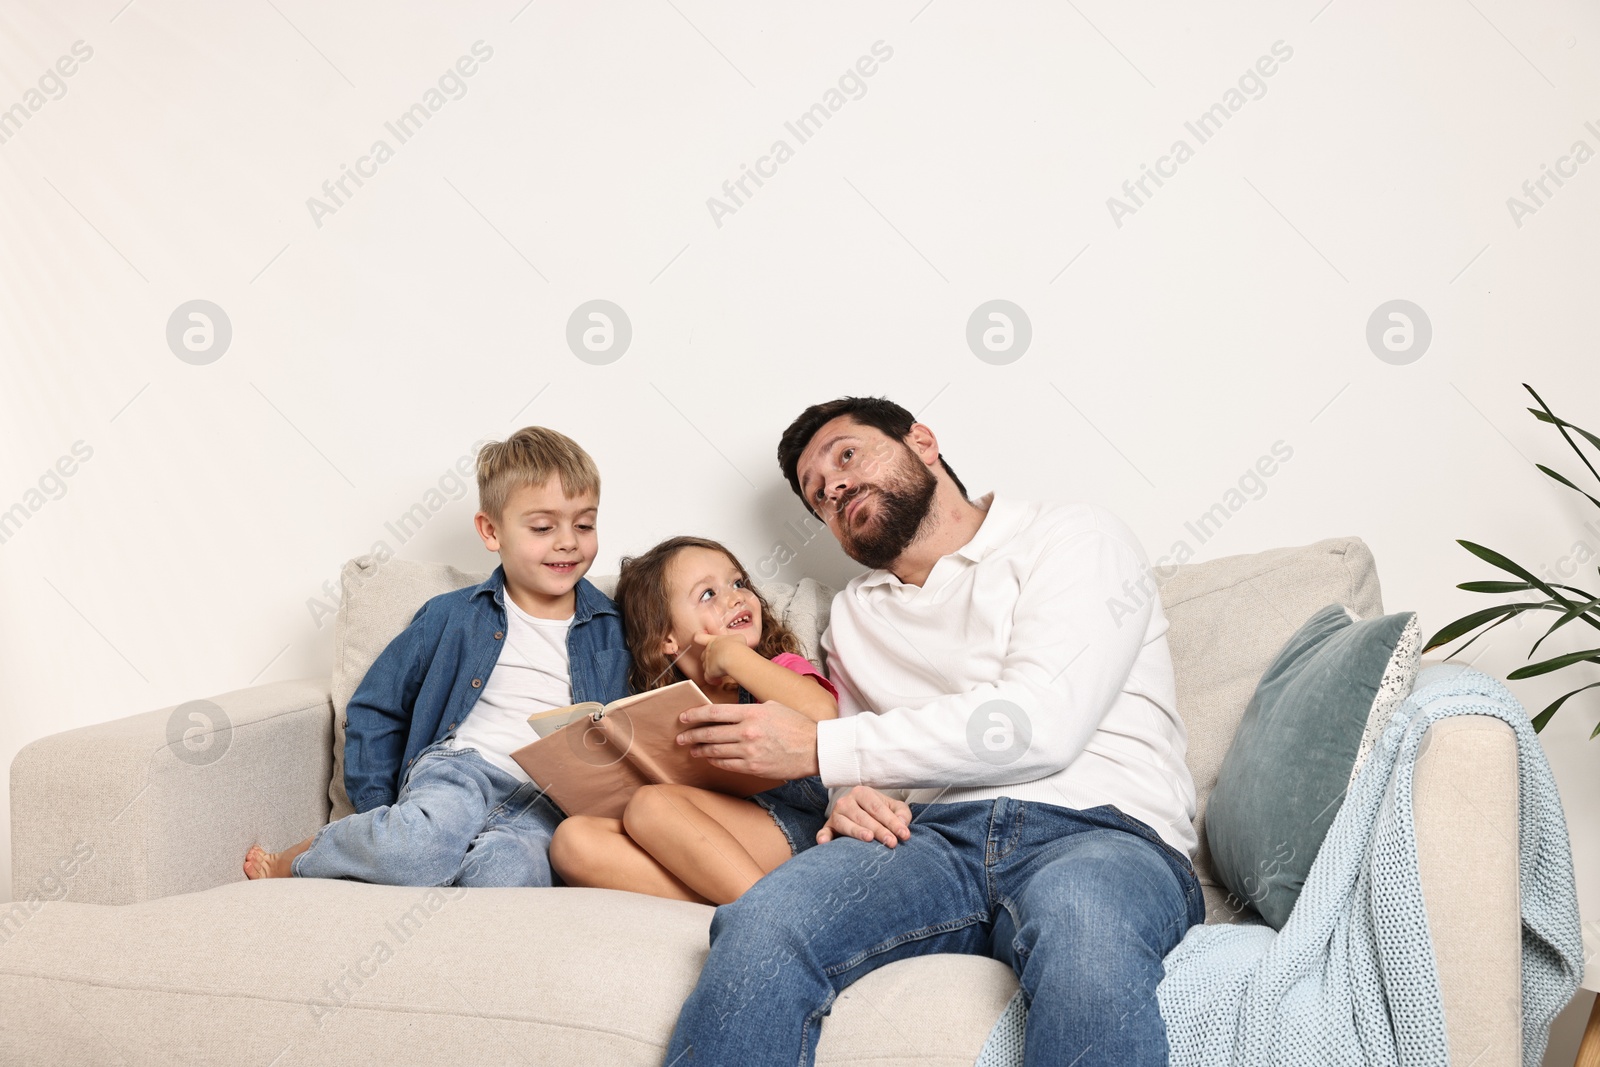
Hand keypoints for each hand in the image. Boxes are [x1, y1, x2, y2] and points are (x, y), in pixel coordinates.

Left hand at [675, 700, 819, 778]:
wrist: (815, 749)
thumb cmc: (796, 725)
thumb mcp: (772, 706)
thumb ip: (750, 709)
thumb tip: (731, 712)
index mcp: (751, 712)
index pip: (714, 712)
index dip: (694, 715)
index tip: (683, 718)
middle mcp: (747, 731)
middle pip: (710, 732)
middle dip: (691, 735)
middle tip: (680, 738)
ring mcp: (749, 751)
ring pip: (715, 750)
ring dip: (700, 750)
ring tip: (691, 750)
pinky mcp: (753, 767)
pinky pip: (727, 764)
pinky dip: (715, 761)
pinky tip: (709, 758)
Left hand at [690, 631, 742, 692]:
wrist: (733, 656)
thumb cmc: (736, 645)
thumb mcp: (738, 638)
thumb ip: (734, 640)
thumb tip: (738, 642)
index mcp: (713, 641)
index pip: (700, 637)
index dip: (699, 638)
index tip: (698, 639)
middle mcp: (708, 651)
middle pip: (703, 655)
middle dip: (710, 658)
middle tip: (719, 661)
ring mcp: (707, 662)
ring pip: (705, 667)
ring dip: (712, 670)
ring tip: (720, 672)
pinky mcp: (709, 673)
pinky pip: (708, 678)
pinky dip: (713, 680)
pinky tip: (718, 681)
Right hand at [817, 785, 911, 847]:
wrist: (859, 812)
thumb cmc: (878, 812)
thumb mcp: (893, 808)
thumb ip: (901, 814)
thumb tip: (902, 824)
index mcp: (863, 793)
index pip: (878, 808)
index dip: (892, 821)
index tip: (904, 834)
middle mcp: (847, 801)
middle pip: (864, 817)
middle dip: (879, 830)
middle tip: (891, 842)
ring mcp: (836, 814)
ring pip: (846, 824)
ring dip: (857, 832)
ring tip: (868, 838)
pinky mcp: (828, 826)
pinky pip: (824, 831)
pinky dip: (823, 836)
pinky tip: (824, 842)